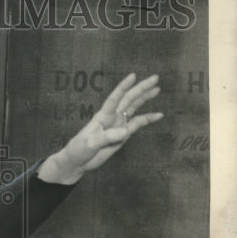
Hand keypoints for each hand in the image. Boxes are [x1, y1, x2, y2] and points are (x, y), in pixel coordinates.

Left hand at [38, 73, 162, 184]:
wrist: (78, 161)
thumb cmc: (79, 149)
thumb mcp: (90, 143)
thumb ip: (106, 137)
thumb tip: (125, 131)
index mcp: (103, 116)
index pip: (114, 98)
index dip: (123, 87)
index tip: (133, 76)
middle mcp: (112, 117)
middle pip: (128, 99)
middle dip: (141, 88)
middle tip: (155, 78)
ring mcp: (119, 124)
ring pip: (134, 108)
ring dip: (145, 98)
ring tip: (157, 89)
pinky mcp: (123, 134)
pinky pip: (138, 124)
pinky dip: (148, 119)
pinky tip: (159, 115)